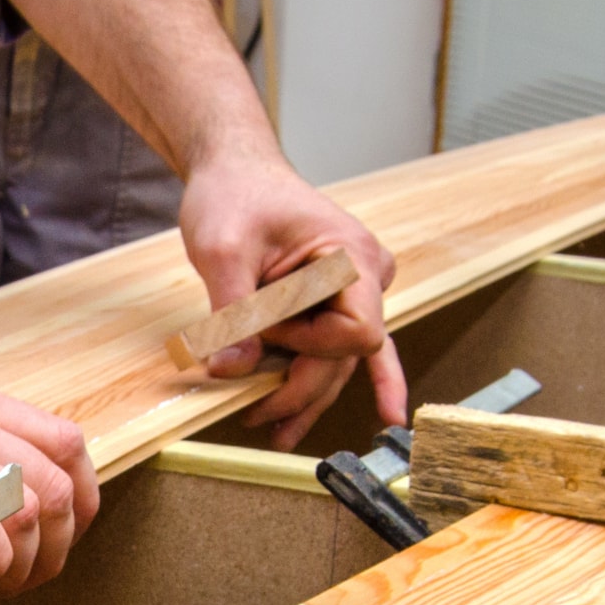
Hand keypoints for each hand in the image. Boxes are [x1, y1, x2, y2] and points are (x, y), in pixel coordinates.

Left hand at [180, 155, 405, 447]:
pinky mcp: (338, 300)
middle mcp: (367, 276)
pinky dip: (352, 382)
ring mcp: (357, 290)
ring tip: (274, 432)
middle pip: (347, 356)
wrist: (235, 171)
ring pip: (341, 360)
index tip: (263, 327)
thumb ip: (233, 312)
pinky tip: (383, 416)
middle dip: (299, 387)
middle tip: (251, 414)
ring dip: (309, 397)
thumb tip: (232, 371)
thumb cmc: (234, 195)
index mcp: (351, 257)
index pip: (356, 333)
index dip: (308, 345)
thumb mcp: (222, 249)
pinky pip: (348, 348)